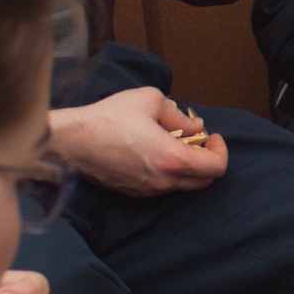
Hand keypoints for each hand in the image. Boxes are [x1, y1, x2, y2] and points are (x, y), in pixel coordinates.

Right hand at [49, 88, 227, 196]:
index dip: (220, 150)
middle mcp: (163, 181)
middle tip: (198, 140)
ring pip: (184, 185)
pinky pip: (164, 187)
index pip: (216, 167)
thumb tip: (196, 127)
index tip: (212, 136)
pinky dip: (170, 172)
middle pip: (204, 181)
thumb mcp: (152, 100)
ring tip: (175, 142)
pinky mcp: (134, 193)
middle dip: (208, 159)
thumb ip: (181, 116)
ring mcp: (148, 191)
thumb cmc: (109, 117)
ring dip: (189, 166)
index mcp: (172, 159)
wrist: (72, 140)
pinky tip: (157, 152)